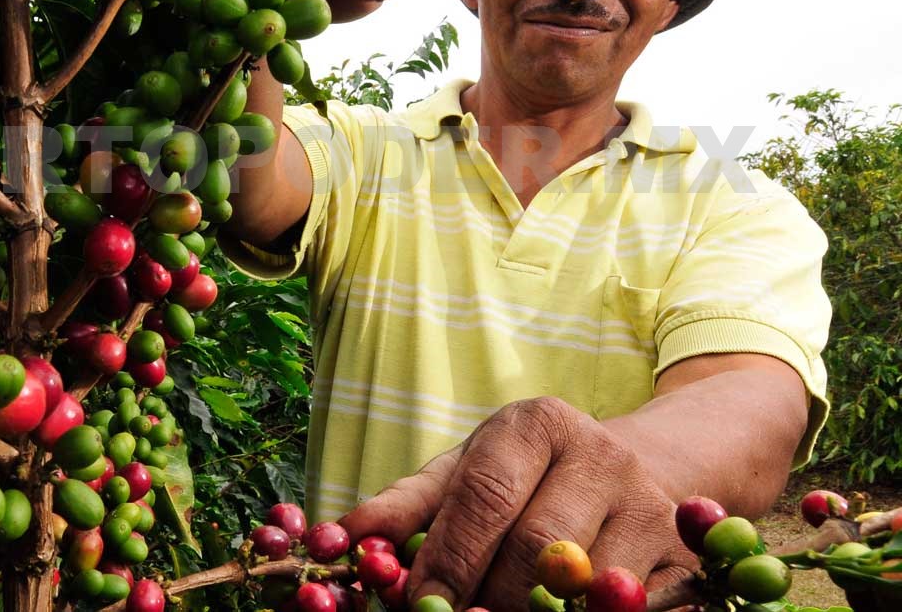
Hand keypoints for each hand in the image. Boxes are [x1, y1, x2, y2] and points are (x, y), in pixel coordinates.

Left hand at [339, 397, 697, 611]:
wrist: (637, 469)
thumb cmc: (527, 477)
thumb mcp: (465, 472)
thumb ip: (405, 507)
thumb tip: (338, 539)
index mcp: (535, 424)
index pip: (484, 494)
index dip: (449, 556)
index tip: (417, 600)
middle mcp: (597, 452)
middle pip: (534, 546)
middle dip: (487, 596)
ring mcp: (647, 503)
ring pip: (582, 585)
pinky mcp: (679, 552)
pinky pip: (624, 605)